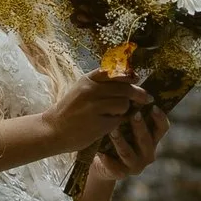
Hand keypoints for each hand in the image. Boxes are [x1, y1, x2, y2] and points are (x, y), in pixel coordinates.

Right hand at [34, 68, 157, 159]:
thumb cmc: (70, 110)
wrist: (53, 130)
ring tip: (115, 114)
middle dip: (138, 93)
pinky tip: (110, 124)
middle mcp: (91, 90)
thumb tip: (129, 77)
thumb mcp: (81, 89)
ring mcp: (94, 106)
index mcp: (87, 79)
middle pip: (124, 87)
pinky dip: (119, 122)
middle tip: (147, 98)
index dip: (128, 74)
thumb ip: (100, 83)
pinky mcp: (98, 122)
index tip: (136, 78)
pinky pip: (119, 119)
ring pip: (124, 103)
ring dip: (125, 110)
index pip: (114, 70)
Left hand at [101, 95, 167, 180]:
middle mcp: (147, 152)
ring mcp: (136, 165)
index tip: (152, 106)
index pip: (162, 128)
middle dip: (140, 127)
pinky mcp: (121, 174)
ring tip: (112, 130)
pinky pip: (115, 166)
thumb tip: (130, 81)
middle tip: (133, 114)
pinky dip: (107, 159)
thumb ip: (130, 109)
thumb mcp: (123, 122)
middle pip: (147, 139)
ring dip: (121, 141)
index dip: (160, 118)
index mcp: (152, 138)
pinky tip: (100, 152)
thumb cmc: (115, 135)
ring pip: (129, 153)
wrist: (101, 162)